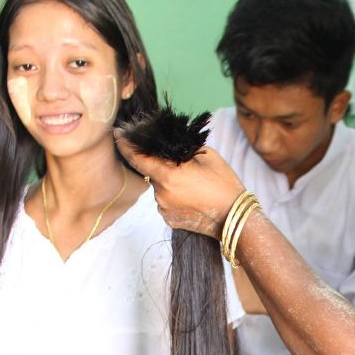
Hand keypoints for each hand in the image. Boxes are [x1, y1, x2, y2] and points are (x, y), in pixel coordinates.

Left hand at [116, 131, 244, 238]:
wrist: (235, 218)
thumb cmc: (224, 184)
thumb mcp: (207, 156)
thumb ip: (184, 148)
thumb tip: (170, 144)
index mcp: (169, 175)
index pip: (138, 158)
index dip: (126, 145)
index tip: (119, 134)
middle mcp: (161, 194)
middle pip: (152, 172)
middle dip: (162, 165)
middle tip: (183, 165)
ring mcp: (163, 209)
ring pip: (160, 188)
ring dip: (170, 181)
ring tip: (194, 184)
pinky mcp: (169, 220)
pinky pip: (166, 202)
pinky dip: (174, 195)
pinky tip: (193, 196)